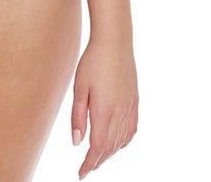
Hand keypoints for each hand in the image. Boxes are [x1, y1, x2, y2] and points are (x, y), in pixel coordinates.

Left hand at [71, 36, 138, 178]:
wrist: (115, 42)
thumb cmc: (93, 62)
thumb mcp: (79, 88)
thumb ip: (78, 117)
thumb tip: (76, 142)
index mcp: (104, 111)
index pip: (97, 148)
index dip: (89, 163)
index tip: (81, 173)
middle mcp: (119, 113)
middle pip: (109, 147)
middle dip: (98, 160)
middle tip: (86, 168)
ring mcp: (129, 107)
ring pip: (121, 140)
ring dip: (110, 152)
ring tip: (98, 158)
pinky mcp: (134, 101)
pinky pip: (131, 129)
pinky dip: (124, 141)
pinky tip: (117, 142)